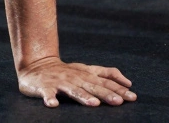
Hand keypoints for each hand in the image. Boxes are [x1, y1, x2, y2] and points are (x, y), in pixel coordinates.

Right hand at [17, 57, 136, 106]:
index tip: (132, 97)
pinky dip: (50, 98)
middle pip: (93, 87)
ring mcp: (60, 82)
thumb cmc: (66, 71)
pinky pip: (47, 93)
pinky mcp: (44, 87)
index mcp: (86, 75)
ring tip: (94, 104)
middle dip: (106, 94)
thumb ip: (107, 74)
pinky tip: (53, 104)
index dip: (119, 89)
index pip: (106, 82)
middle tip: (118, 102)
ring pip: (73, 90)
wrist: (37, 65)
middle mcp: (75, 78)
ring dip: (83, 97)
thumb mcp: (87, 70)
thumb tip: (128, 82)